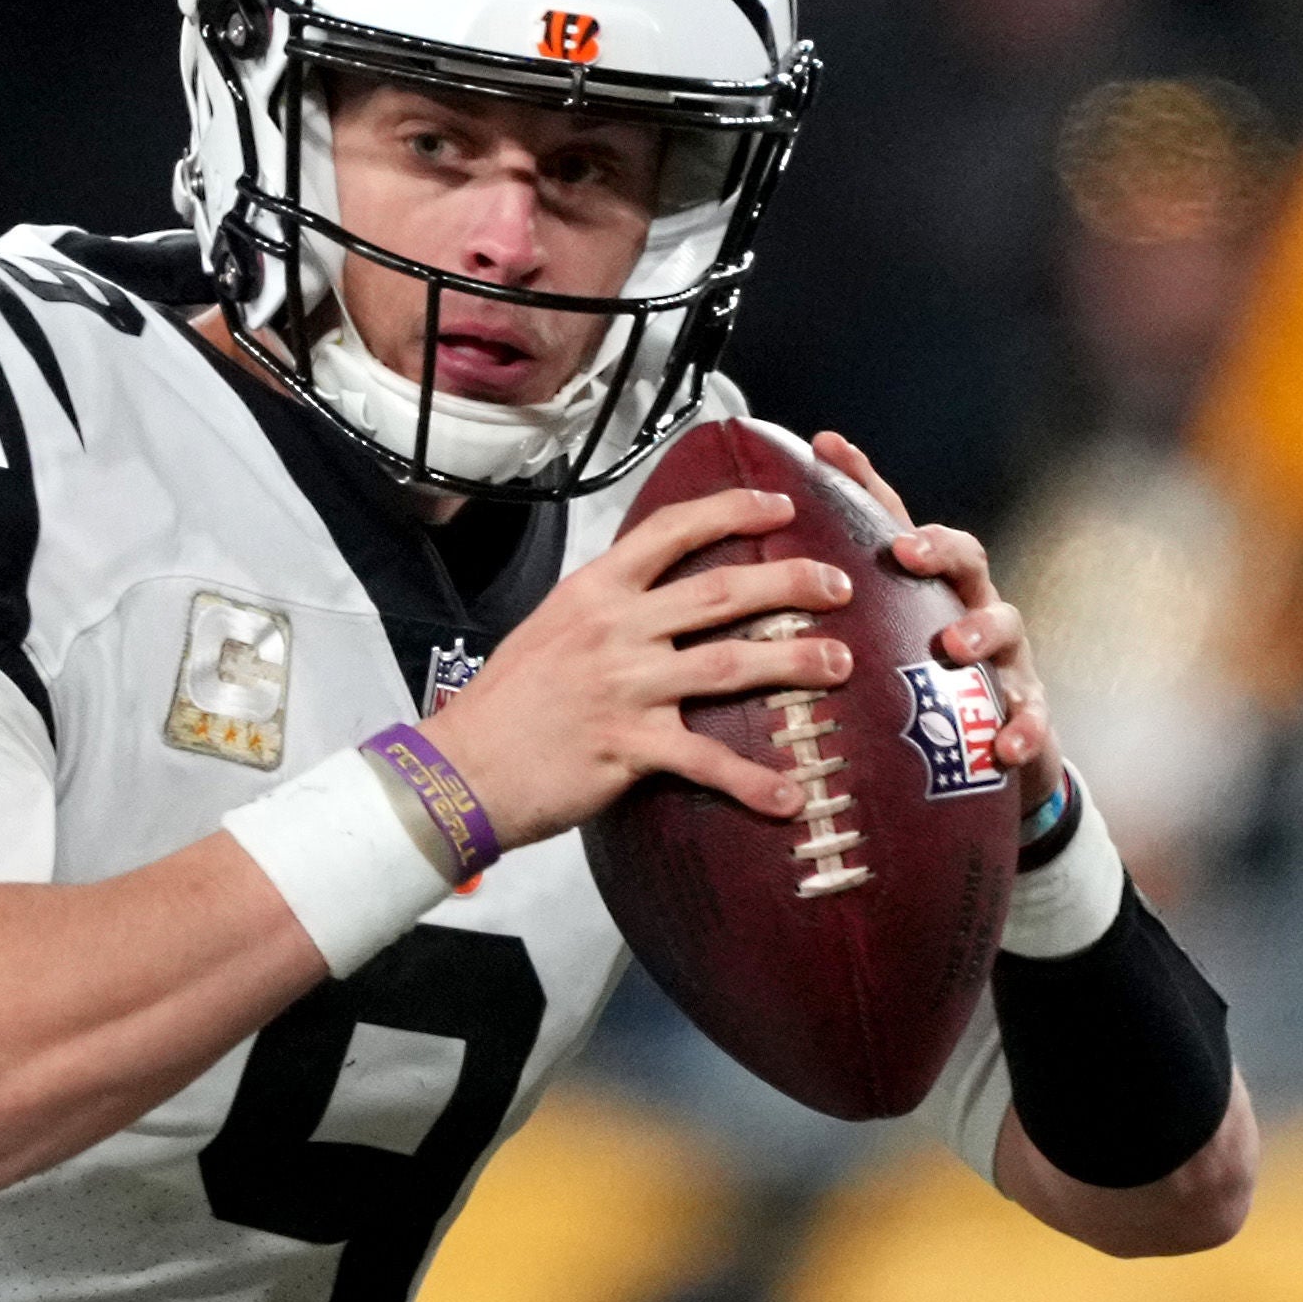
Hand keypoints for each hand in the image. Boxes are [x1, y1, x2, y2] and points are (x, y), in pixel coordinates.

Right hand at [419, 482, 862, 849]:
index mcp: (595, 593)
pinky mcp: (627, 747)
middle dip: (790, 582)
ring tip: (842, 663)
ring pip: (729, 664)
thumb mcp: (550, 631)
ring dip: (794, 662)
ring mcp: (623, 687)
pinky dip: (752, 781)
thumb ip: (606, 612)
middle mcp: (615, 630)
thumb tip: (655, 599)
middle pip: (721, 592)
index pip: (672, 532)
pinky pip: (705, 760)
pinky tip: (789, 796)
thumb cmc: (504, 707)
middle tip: (838, 583)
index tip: (781, 505)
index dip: (732, 510)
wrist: (460, 770)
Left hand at [801, 430, 1055, 803]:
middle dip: (939, 548)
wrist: (995, 754)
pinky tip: (1004, 747)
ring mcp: (1005, 658)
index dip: (865, 483)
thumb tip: (740, 602)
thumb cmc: (921, 699)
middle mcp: (971, 610)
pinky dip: (1022, 729)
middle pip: (965, 558)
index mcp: (926, 592)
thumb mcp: (875, 656)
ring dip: (981, 631)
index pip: (898, 524)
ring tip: (955, 645)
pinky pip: (1030, 718)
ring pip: (1005, 625)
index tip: (827, 448)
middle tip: (907, 550)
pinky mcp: (1026, 713)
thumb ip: (827, 628)